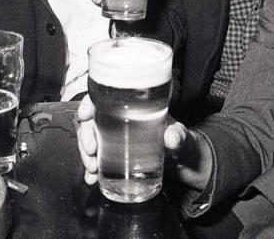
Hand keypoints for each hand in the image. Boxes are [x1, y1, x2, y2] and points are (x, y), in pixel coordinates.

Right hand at [75, 96, 210, 190]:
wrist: (188, 165)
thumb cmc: (186, 144)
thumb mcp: (184, 139)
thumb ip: (180, 137)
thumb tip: (172, 136)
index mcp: (135, 107)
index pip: (106, 96)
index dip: (89, 102)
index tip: (85, 115)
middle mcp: (123, 119)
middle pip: (93, 119)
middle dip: (85, 135)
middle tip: (91, 152)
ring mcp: (118, 137)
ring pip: (92, 138)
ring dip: (86, 153)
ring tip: (91, 169)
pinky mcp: (117, 154)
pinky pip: (97, 157)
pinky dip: (91, 167)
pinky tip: (91, 177)